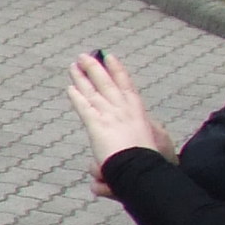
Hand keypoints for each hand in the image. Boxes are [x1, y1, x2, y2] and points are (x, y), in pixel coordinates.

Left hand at [68, 51, 166, 169]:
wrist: (142, 167)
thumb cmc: (149, 159)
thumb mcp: (154, 141)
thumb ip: (146, 132)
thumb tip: (142, 133)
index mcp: (138, 112)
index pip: (126, 86)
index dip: (118, 71)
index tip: (110, 57)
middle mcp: (124, 110)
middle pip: (107, 84)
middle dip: (95, 69)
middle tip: (84, 56)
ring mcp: (110, 116)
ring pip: (94, 92)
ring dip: (82, 78)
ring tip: (74, 66)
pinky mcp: (98, 125)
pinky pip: (85, 108)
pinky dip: (77, 97)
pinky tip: (70, 88)